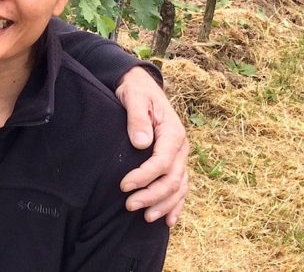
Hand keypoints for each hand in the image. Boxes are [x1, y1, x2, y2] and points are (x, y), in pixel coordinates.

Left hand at [115, 66, 189, 225]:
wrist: (141, 85)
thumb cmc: (135, 91)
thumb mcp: (133, 97)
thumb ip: (137, 118)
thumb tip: (142, 143)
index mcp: (173, 132)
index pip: (162, 162)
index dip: (144, 177)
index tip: (124, 186)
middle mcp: (181, 146)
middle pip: (172, 179)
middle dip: (152, 196)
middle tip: (129, 205)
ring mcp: (180, 155)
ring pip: (179, 187)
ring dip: (163, 204)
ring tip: (145, 217)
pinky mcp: (175, 160)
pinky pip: (181, 186)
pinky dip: (176, 203)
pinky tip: (168, 219)